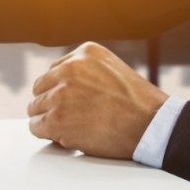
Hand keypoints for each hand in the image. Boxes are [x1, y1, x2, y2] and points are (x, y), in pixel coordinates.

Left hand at [26, 42, 168, 158]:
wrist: (153, 126)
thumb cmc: (138, 104)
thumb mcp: (112, 69)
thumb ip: (84, 70)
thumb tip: (56, 84)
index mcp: (84, 53)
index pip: (53, 72)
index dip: (62, 91)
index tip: (77, 101)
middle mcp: (69, 69)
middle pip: (41, 89)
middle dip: (53, 104)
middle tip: (75, 116)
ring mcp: (60, 94)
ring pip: (35, 108)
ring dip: (50, 120)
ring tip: (76, 126)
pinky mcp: (56, 119)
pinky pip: (35, 127)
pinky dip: (48, 134)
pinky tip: (68, 136)